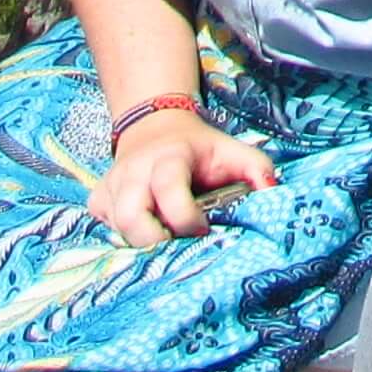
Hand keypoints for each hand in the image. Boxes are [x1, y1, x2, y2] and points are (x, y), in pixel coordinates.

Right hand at [91, 104, 276, 244]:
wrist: (157, 128)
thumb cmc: (202, 150)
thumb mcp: (233, 151)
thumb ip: (259, 170)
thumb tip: (273, 196)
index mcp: (169, 157)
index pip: (169, 190)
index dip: (186, 218)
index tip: (204, 228)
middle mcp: (134, 170)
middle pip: (132, 217)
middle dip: (155, 241)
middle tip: (177, 244)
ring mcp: (112, 184)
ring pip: (116, 227)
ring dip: (141, 242)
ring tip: (164, 236)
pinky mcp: (98, 198)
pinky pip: (104, 228)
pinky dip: (123, 238)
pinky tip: (144, 230)